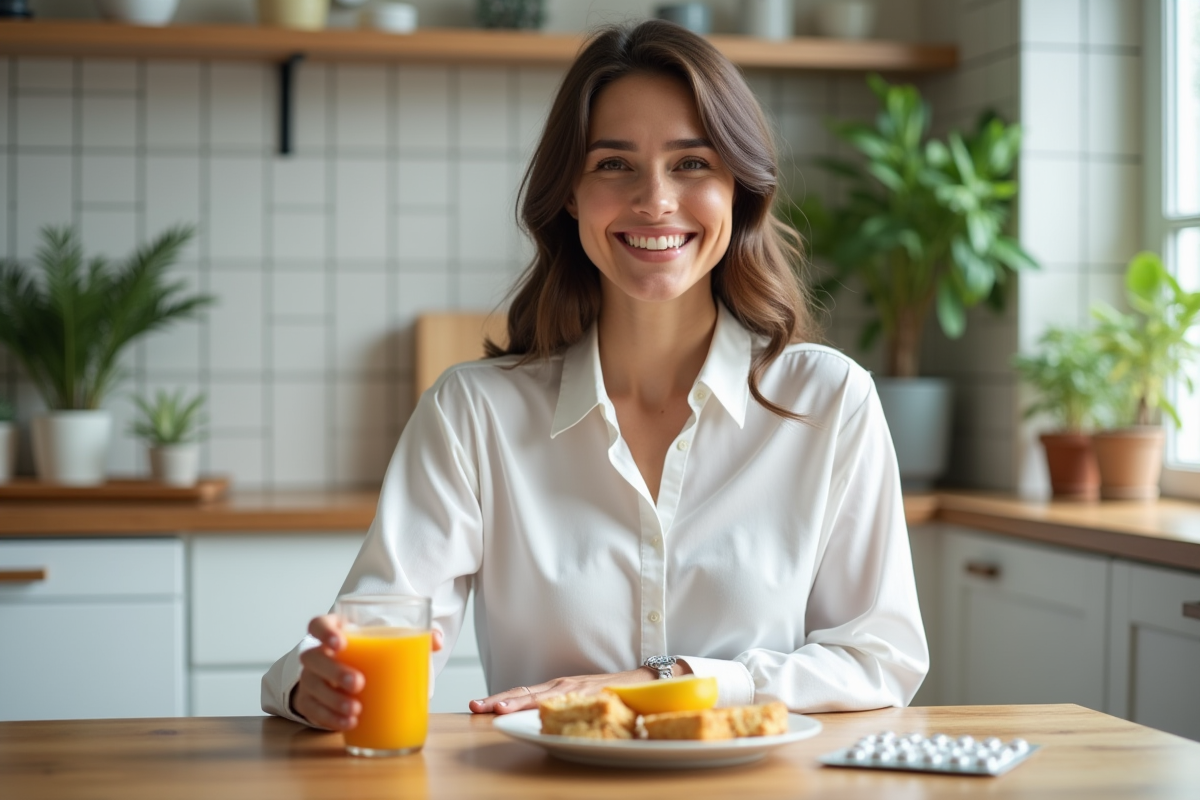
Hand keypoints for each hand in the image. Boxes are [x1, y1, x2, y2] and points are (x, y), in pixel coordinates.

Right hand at [292, 614, 443, 729]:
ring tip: (357, 710)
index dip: (325, 632)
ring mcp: (311, 679)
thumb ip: (412, 638)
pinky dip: (330, 718)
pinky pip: (313, 710)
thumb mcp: (387, 644)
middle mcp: (318, 654)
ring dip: (333, 700)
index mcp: (336, 633)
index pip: (318, 625)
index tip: (341, 643)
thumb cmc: (369, 657)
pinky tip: (349, 723)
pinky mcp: (310, 702)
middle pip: (314, 658)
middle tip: (359, 683)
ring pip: (312, 686)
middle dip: (335, 671)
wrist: (345, 679)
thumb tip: (435, 640)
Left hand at [468, 660, 691, 714]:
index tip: (477, 706)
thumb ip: (558, 705)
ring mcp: (575, 688)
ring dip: (517, 703)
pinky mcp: (590, 693)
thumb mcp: (577, 697)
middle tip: (476, 707)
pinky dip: (549, 706)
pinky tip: (536, 712)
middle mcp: (561, 685)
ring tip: (498, 710)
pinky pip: (566, 702)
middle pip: (523, 694)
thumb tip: (533, 718)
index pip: (521, 693)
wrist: (641, 680)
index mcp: (555, 687)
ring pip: (539, 697)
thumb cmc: (607, 691)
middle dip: (498, 701)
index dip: (499, 699)